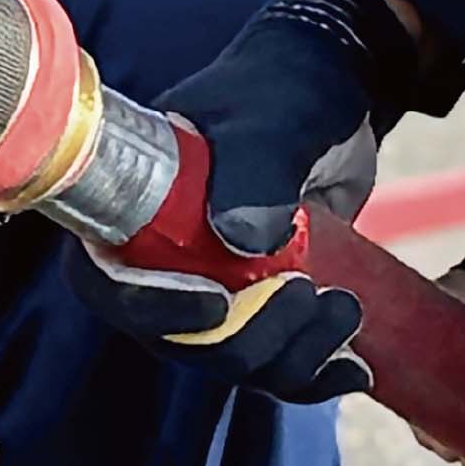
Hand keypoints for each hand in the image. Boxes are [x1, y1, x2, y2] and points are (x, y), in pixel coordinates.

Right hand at [65, 0, 412, 401]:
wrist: (332, 90)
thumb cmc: (286, 89)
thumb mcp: (272, 120)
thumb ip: (256, 169)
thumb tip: (239, 241)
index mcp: (131, 208)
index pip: (108, 284)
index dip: (153, 310)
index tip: (217, 305)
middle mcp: (161, 258)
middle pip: (180, 342)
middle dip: (248, 338)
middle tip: (308, 294)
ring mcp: (211, 287)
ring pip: (234, 360)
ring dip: (290, 357)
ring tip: (346, 309)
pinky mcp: (259, 306)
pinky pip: (275, 365)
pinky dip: (313, 375)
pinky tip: (356, 370)